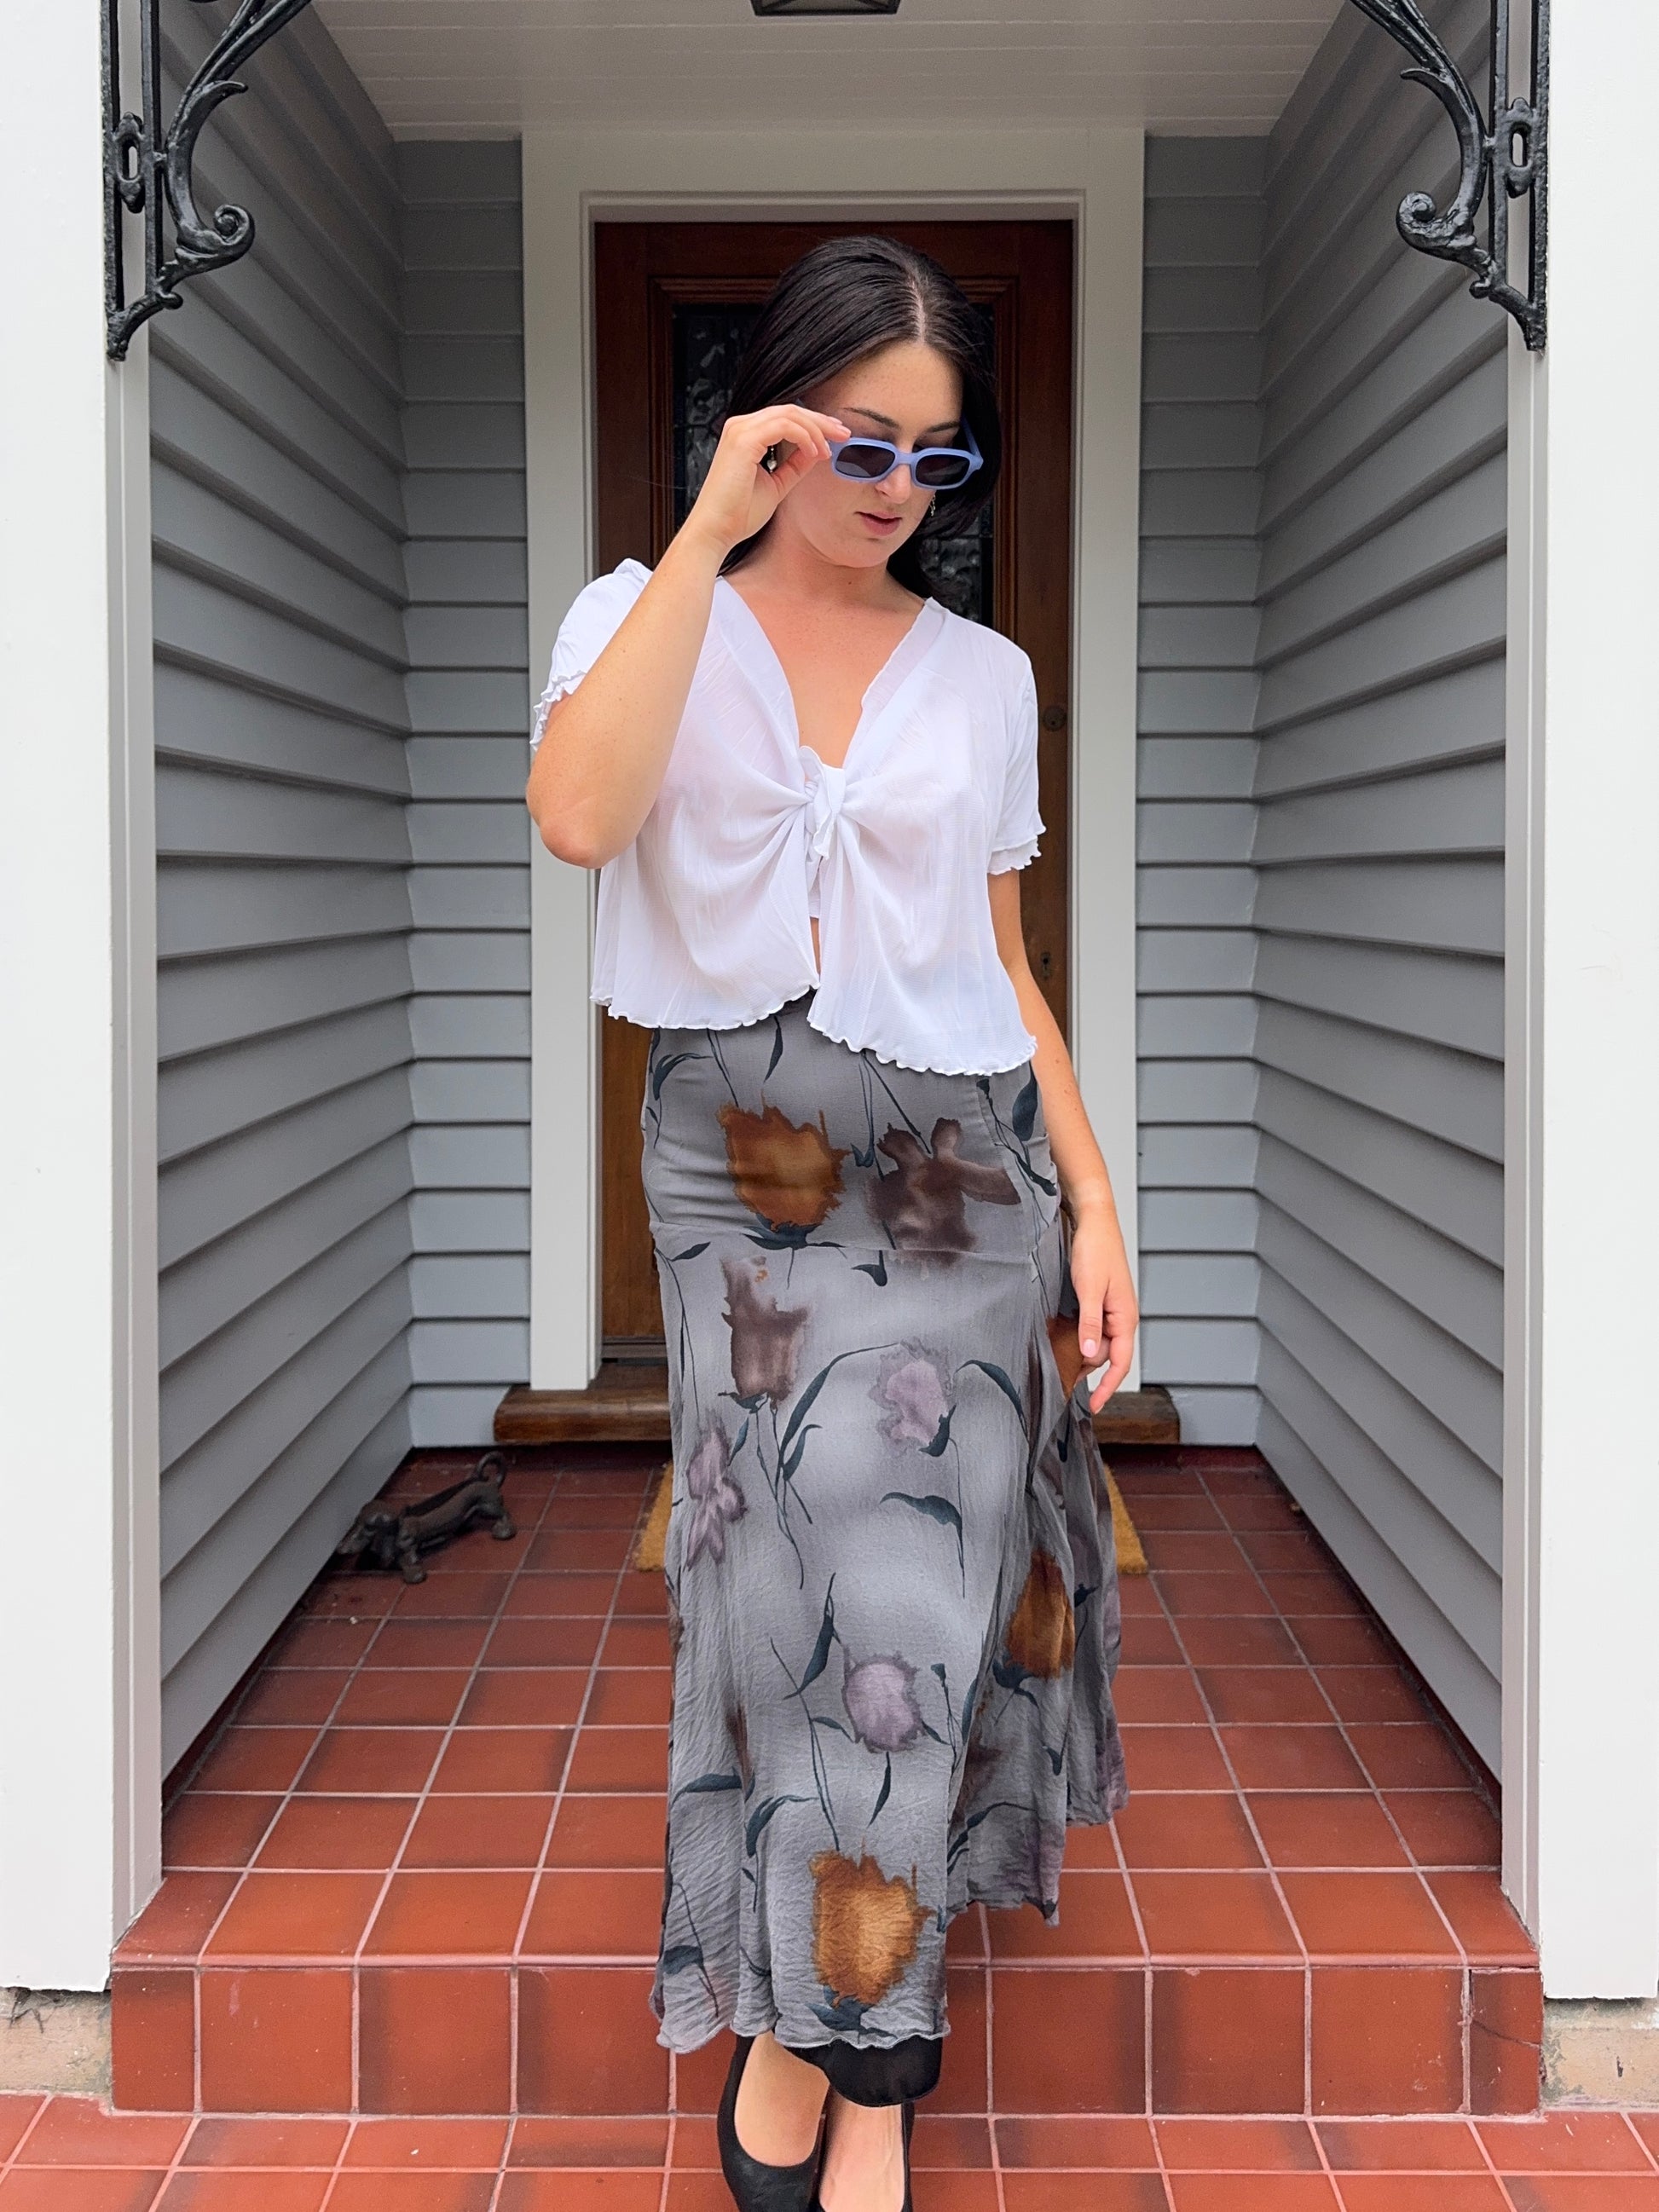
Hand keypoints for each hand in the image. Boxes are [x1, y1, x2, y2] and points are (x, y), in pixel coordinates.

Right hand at [682, 404, 849, 559]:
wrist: (716, 531)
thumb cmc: (739, 514)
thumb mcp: (777, 484)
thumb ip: (794, 466)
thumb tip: (816, 451)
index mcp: (745, 434)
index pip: (785, 417)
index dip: (814, 423)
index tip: (835, 437)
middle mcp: (741, 426)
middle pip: (790, 410)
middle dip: (821, 421)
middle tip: (844, 435)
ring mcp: (740, 430)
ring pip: (790, 414)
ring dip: (816, 430)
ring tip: (829, 451)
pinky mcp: (744, 440)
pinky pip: (784, 426)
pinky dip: (805, 437)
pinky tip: (814, 454)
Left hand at [1069, 1204, 1137, 1413]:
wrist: (1094, 1220)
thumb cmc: (1095, 1249)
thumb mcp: (1089, 1289)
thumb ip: (1090, 1323)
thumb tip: (1090, 1355)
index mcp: (1125, 1317)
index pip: (1121, 1363)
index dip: (1108, 1387)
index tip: (1095, 1406)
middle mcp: (1121, 1317)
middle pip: (1105, 1355)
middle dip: (1086, 1368)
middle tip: (1058, 1377)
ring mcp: (1111, 1309)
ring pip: (1096, 1342)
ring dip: (1080, 1351)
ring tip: (1056, 1357)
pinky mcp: (1099, 1301)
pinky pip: (1091, 1328)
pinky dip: (1079, 1336)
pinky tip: (1061, 1335)